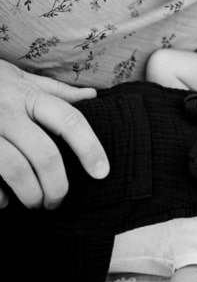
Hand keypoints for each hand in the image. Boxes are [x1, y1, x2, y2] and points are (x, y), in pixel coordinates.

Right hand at [0, 60, 108, 208]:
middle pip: (45, 155)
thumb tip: (92, 95)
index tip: (102, 172)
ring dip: (31, 195)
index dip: (90, 148)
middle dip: (57, 186)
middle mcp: (8, 113)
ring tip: (35, 202)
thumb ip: (55, 90)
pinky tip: (4, 201)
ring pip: (16, 171)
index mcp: (28, 96)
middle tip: (58, 199)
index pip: (69, 120)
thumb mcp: (20, 79)